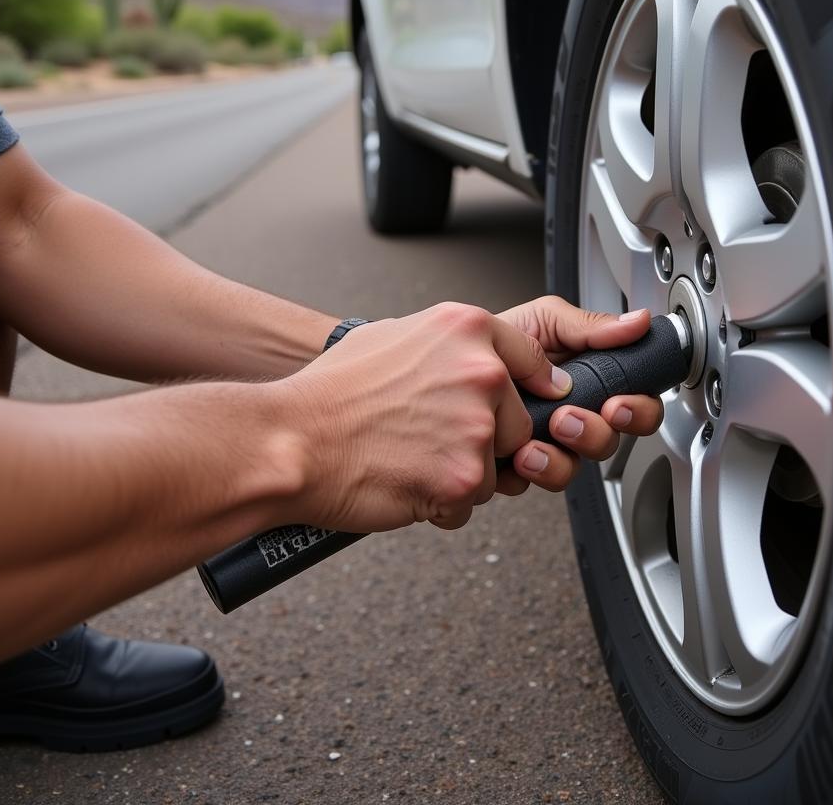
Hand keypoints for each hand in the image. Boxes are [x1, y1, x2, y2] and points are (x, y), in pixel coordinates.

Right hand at [278, 302, 574, 532]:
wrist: (293, 441)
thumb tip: (486, 358)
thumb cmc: (332, 393)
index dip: (533, 386)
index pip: (533, 360)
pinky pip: (469, 503)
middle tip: (429, 437)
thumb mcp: (395, 335)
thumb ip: (452, 344)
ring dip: (460, 473)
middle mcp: (481, 372)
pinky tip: (403, 481)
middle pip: (518, 424)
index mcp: (466, 329)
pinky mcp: (463, 477)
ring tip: (409, 458)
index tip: (540, 397)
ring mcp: (476, 427)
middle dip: (484, 439)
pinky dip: (440, 504)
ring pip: (496, 468)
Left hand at [495, 296, 663, 496]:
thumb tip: (637, 323)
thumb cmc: (493, 341)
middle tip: (568, 420)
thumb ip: (590, 326)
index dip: (637, 410)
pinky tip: (511, 457)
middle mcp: (573, 416)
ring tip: (532, 443)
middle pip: (610, 442)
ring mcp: (547, 444)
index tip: (619, 406)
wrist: (442, 365)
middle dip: (594, 435)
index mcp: (590, 383)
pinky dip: (524, 472)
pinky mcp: (518, 466)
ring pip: (574, 468)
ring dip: (558, 459)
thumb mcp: (543, 321)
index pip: (635, 405)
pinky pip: (534, 482)